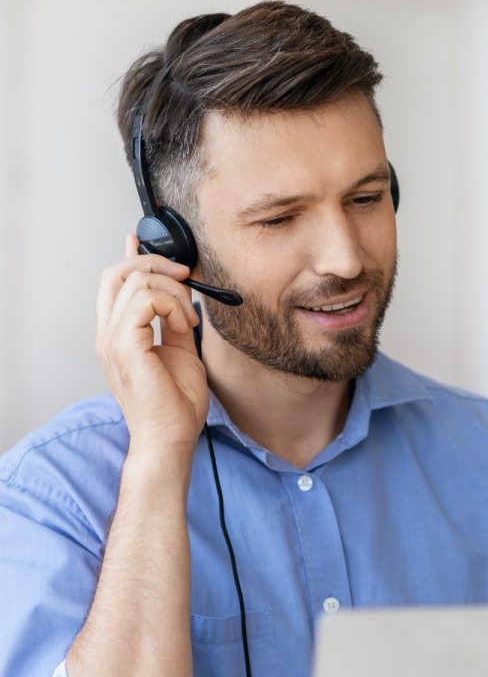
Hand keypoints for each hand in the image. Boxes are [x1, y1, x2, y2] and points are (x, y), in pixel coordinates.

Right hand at [96, 235, 207, 459]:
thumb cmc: (176, 405)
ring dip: (172, 291)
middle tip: (186, 277)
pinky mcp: (124, 344)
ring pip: (135, 280)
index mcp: (118, 335)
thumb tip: (183, 297)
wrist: (171, 437)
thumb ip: (176, 323)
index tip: (140, 239)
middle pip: (118, 272)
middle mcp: (108, 334)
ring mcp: (111, 339)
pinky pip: (145, 299)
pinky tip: (185, 324)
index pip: (113, 283)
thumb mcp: (181, 352)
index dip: (128, 256)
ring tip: (189, 318)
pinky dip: (172, 305)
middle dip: (156, 263)